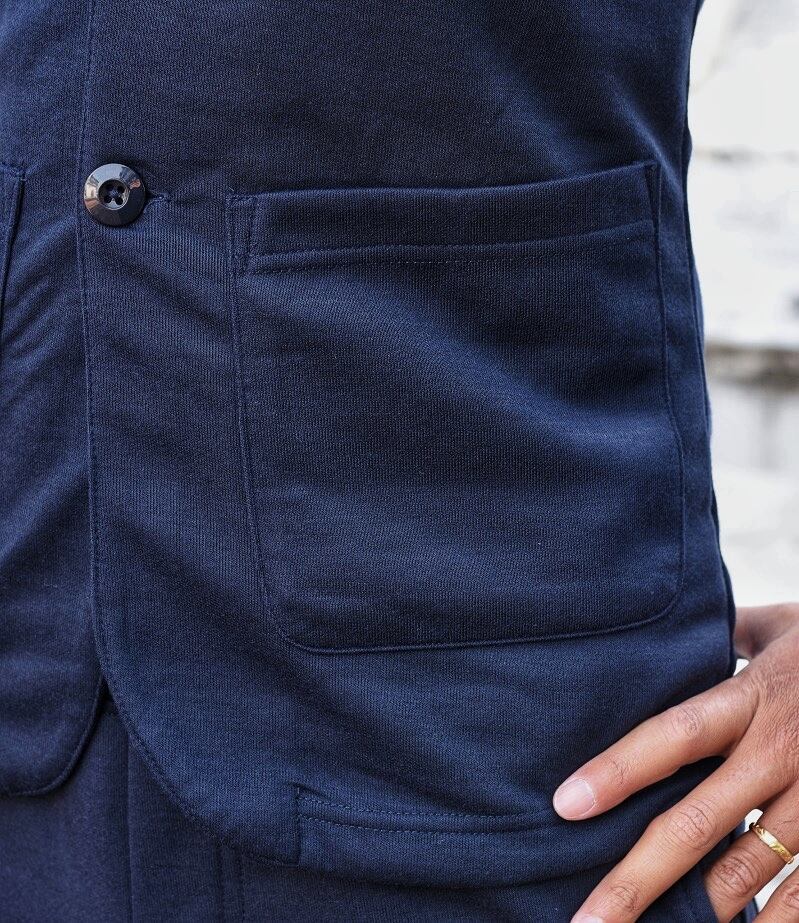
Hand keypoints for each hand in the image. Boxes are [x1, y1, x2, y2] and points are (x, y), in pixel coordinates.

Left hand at [553, 603, 798, 921]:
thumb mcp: (784, 628)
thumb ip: (729, 634)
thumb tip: (673, 631)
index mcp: (754, 699)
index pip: (674, 735)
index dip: (619, 770)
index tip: (566, 804)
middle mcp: (780, 753)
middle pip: (698, 821)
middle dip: (638, 876)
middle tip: (587, 918)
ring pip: (749, 869)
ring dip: (696, 914)